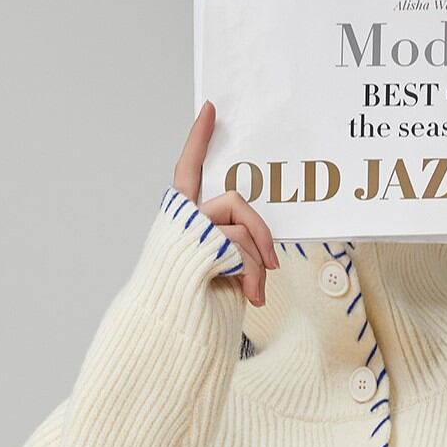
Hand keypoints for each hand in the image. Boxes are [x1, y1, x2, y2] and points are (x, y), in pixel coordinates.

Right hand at [174, 99, 279, 307]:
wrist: (172, 337)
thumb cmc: (194, 313)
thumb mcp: (219, 275)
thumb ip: (234, 252)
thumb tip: (268, 258)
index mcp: (180, 224)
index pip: (187, 172)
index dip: (198, 140)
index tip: (210, 109)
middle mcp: (180, 222)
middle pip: (234, 203)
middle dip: (261, 235)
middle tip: (274, 267)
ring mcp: (188, 232)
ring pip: (241, 231)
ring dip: (256, 266)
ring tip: (254, 296)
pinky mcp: (200, 246)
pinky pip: (240, 247)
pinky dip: (251, 274)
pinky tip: (251, 297)